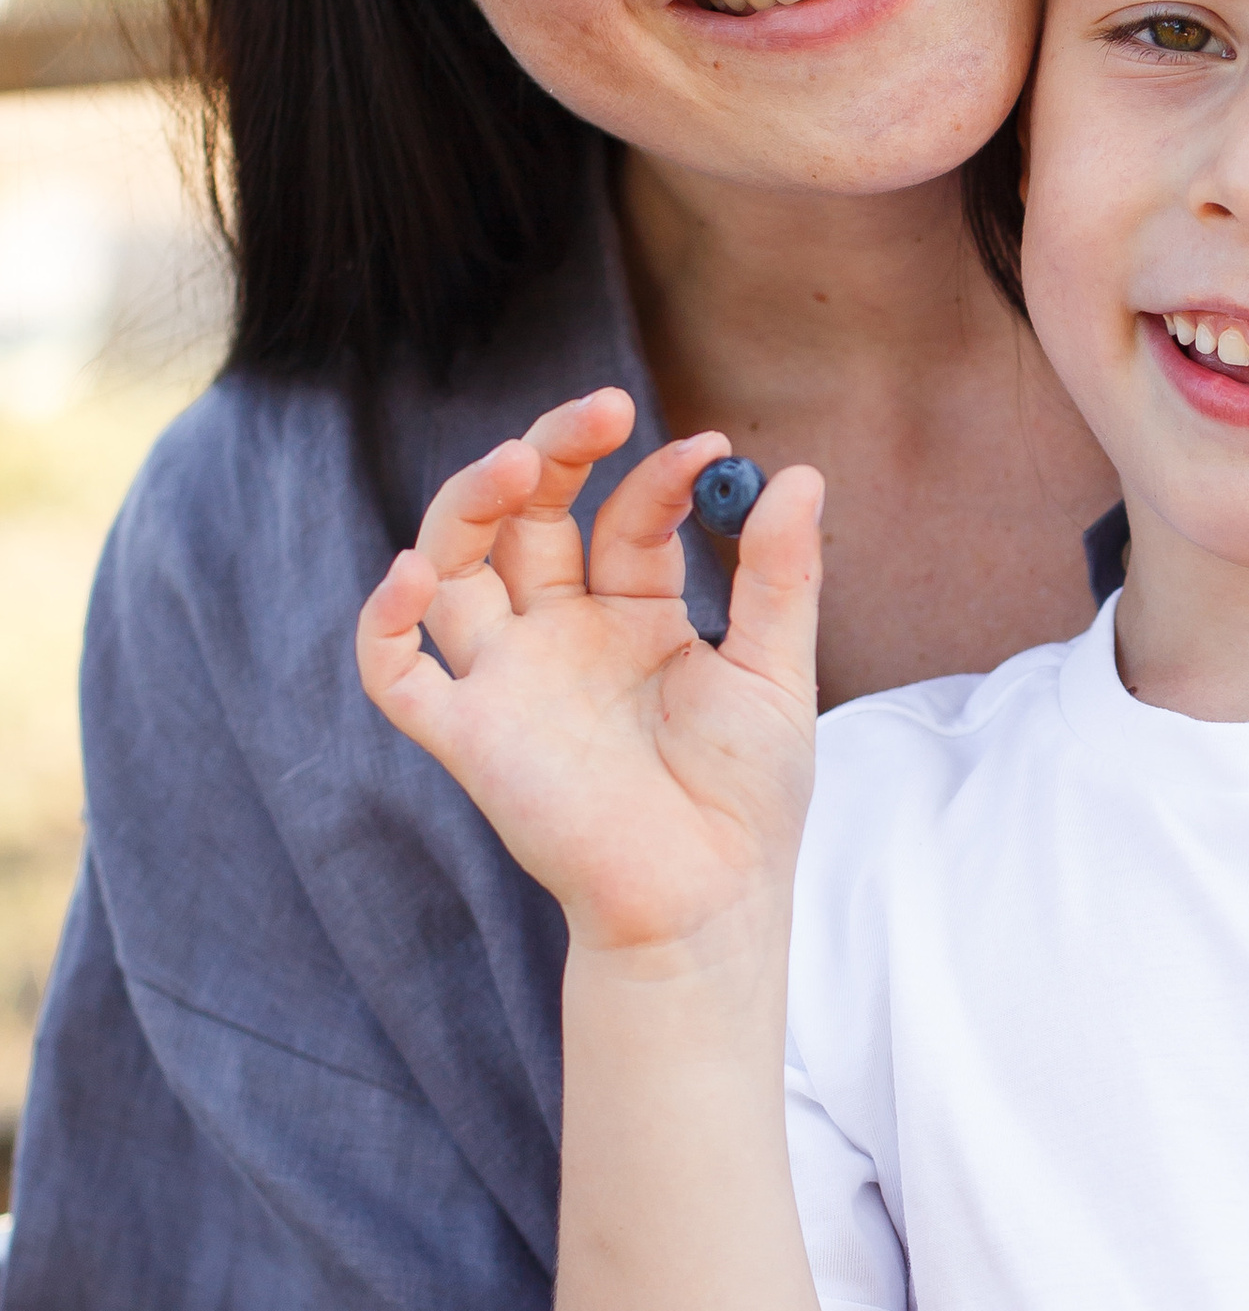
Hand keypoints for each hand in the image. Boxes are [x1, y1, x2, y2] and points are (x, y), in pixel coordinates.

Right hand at [354, 389, 821, 955]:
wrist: (710, 902)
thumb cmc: (746, 799)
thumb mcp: (776, 672)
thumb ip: (779, 575)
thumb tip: (802, 474)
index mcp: (632, 615)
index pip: (625, 517)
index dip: (656, 475)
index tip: (712, 451)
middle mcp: (560, 635)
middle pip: (526, 516)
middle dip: (554, 452)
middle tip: (602, 407)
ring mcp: (509, 680)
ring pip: (452, 565)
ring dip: (468, 501)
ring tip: (516, 460)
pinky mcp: (470, 734)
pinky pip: (396, 673)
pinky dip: (384, 622)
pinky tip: (413, 575)